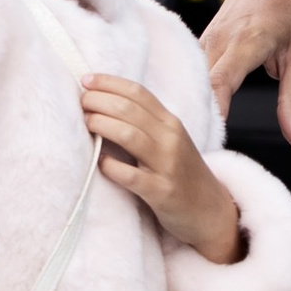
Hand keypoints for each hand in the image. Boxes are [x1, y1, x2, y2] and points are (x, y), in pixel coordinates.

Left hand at [78, 76, 240, 262]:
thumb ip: (146, 124)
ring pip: (130, 136)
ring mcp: (167, 165)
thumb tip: (106, 106)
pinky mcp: (162, 192)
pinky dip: (112, 167)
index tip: (86, 80)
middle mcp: (171, 139)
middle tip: (80, 101)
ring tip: (85, 122)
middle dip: (100, 101)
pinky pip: (132, 176)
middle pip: (130, 110)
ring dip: (103, 125)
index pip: (138, 93)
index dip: (109, 83)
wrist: (210, 210)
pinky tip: (99, 162)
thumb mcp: (170, 142)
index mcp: (171, 123)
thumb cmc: (183, 174)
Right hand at [201, 0, 290, 152]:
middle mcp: (217, 42)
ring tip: (186, 147)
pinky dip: (188, 99)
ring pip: (187, 84)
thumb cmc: (287, 13)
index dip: (213, 114)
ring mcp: (202, 43)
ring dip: (189, 112)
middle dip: (197, 123)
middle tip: (197, 160)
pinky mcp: (196, 48)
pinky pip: (187, 77)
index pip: (220, 83)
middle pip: (197, 89)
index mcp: (245, 43)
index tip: (210, 143)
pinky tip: (186, 122)